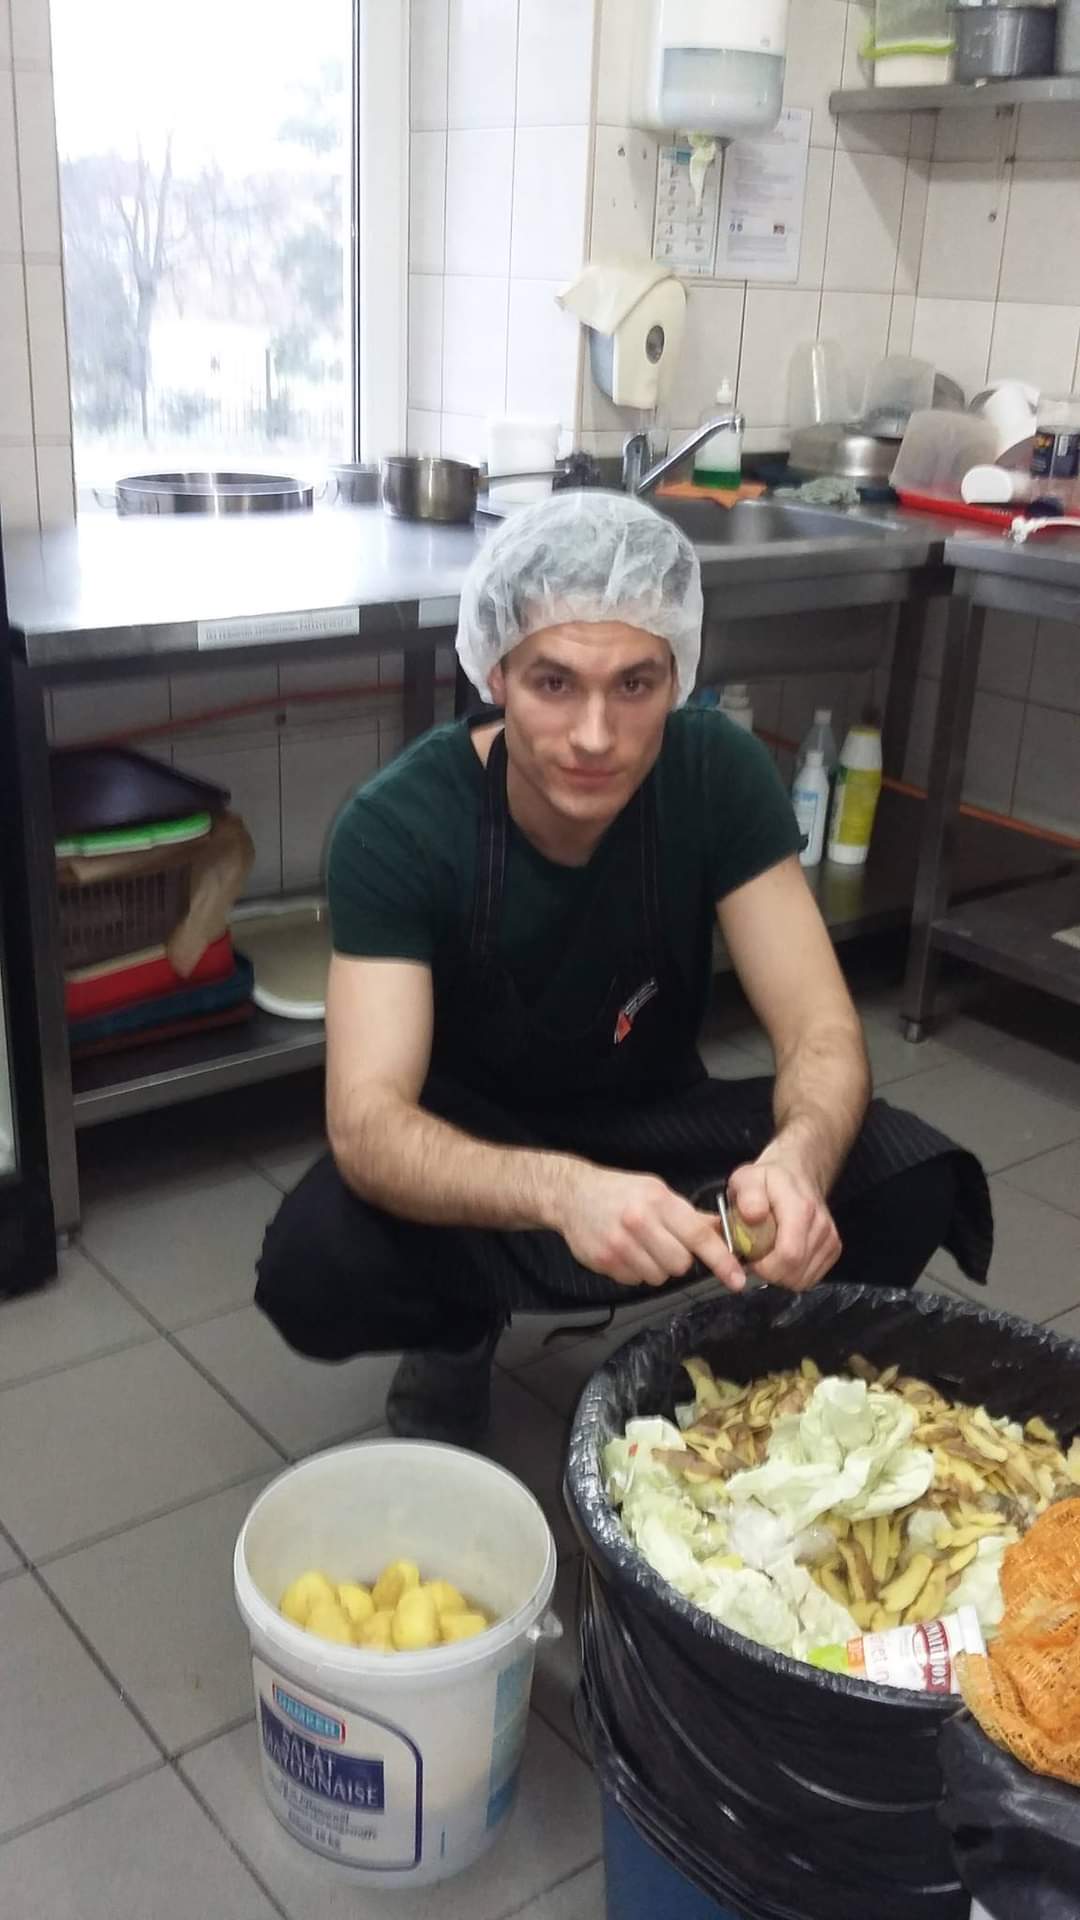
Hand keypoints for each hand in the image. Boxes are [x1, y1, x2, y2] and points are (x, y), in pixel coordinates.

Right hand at [554, 1163, 746, 1291]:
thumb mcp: (657, 1191)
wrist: (572, 1195)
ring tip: (643, 1247)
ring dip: (657, 1268)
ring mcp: (619, 1244)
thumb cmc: (620, 1192)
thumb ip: (689, 1215)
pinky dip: (636, 1271)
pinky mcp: (604, 1261)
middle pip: (680, 1264)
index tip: (736, 1278)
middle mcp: (639, 1221)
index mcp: (658, 1200)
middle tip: (666, 1245)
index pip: (698, 1235)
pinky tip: (626, 1252)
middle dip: (679, 1260)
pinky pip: (636, 1281)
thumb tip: (723, 1230)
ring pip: (659, 1276)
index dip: (721, 1259)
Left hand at [726, 1152, 840, 1292]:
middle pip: (795, 1273)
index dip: (765, 1267)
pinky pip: (810, 1278)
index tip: (750, 1256)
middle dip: (769, 1273)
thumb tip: (754, 1214)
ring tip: (769, 1252)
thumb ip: (748, 1194)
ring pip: (802, 1280)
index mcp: (801, 1208)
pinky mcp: (833, 1249)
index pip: (789, 1255)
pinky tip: (782, 1255)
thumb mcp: (747, 1178)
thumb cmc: (768, 1180)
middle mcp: (821, 1225)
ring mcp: (830, 1239)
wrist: (796, 1174)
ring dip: (780, 1274)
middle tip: (756, 1255)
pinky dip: (793, 1274)